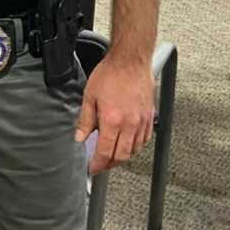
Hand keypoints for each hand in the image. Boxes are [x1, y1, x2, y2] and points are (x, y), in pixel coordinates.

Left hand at [75, 55, 154, 174]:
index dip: (98, 164)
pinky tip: (128, 143)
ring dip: (123, 156)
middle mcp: (130, 124)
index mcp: (112, 120)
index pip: (106, 152)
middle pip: (122, 156)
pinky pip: (145, 139)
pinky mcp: (150, 117)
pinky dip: (136, 146)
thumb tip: (79, 137)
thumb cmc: (110, 74)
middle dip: (110, 164)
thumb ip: (85, 120)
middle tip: (101, 164)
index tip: (92, 168)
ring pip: (135, 150)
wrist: (130, 61)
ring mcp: (142, 121)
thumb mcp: (90, 96)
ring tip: (112, 154)